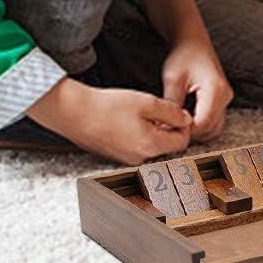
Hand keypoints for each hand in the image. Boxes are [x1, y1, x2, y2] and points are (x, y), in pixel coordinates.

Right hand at [27, 79, 192, 164]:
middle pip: (168, 146)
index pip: (182, 142)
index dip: (184, 125)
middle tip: (160, 110)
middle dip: (169, 129)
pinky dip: (139, 136)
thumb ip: (171, 112)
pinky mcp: (115, 156)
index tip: (178, 112)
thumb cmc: (109, 106)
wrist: (75, 113)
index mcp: (151, 145)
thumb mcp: (147, 102)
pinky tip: (129, 121)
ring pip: (152, 147)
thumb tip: (187, 119)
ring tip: (142, 114)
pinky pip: (136, 148)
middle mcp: (140, 158)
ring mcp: (126, 160)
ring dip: (154, 132)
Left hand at [162, 38, 232, 141]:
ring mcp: (226, 98)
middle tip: (169, 129)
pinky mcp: (223, 100)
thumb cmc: (183, 56)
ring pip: (214, 128)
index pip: (203, 123)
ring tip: (177, 124)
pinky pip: (215, 122)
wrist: (194, 42)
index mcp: (215, 89)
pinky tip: (185, 120)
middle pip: (210, 129)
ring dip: (196, 132)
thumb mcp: (173, 79)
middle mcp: (225, 95)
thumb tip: (164, 127)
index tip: (167, 129)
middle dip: (190, 133)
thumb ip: (171, 104)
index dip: (185, 131)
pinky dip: (201, 126)